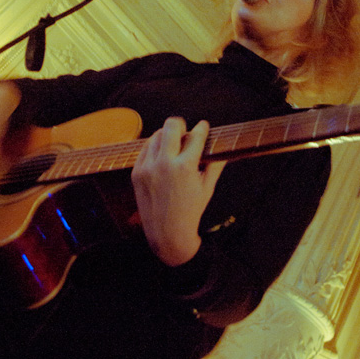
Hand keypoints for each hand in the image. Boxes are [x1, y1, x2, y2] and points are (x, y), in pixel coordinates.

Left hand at [131, 117, 225, 266]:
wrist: (167, 234)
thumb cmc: (190, 211)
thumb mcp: (207, 188)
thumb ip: (215, 165)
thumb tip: (223, 149)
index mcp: (185, 167)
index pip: (195, 136)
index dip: (202, 128)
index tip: (203, 125)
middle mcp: (165, 163)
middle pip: (171, 126)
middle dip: (180, 124)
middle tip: (185, 130)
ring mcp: (148, 167)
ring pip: (156, 135)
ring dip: (166, 136)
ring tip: (173, 144)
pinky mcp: (137, 172)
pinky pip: (145, 149)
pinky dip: (154, 147)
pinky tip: (161, 153)